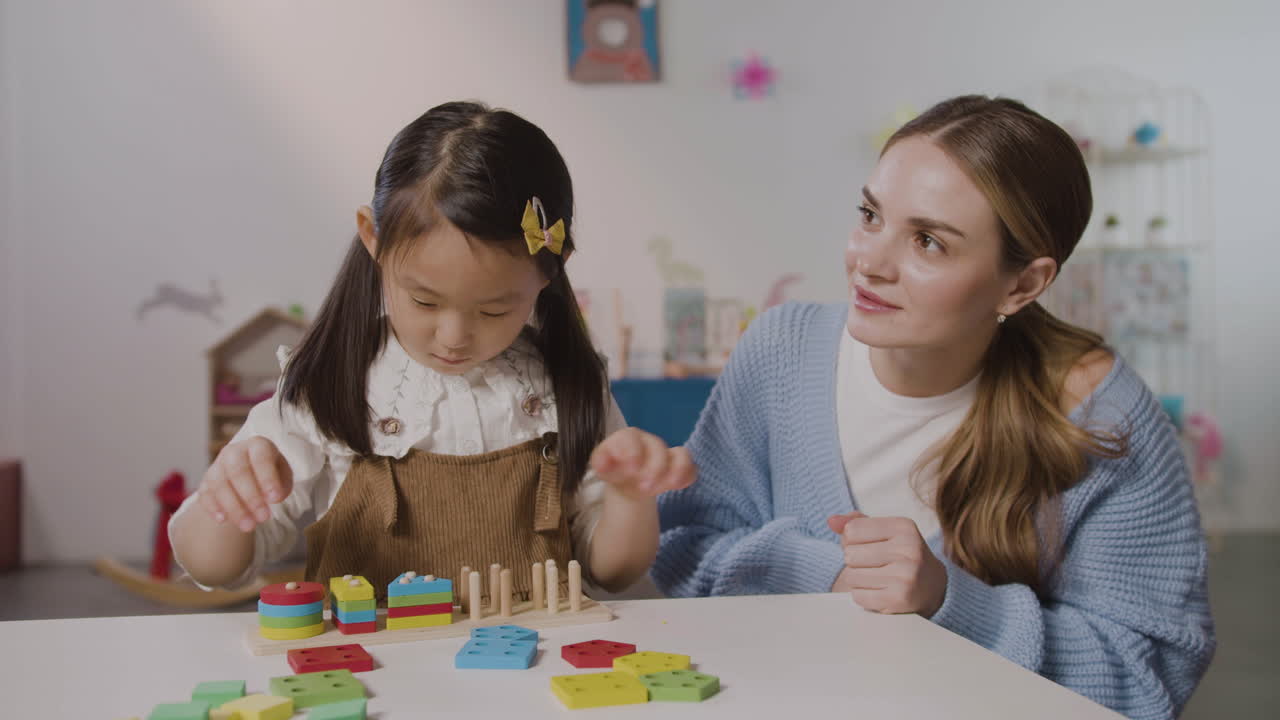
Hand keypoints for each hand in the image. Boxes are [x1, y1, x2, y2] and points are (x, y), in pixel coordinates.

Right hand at [198, 436, 293, 532]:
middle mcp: (234, 451)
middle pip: (238, 471)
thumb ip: (282, 485)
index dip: (267, 478)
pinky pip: (205, 494)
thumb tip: (274, 498)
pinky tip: (224, 520)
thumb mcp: (283, 476)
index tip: (275, 499)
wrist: (248, 475)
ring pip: (219, 484)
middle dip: (251, 497)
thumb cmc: (270, 475)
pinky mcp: (205, 482)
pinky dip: (213, 508)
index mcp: (258, 445)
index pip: (261, 458)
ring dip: (234, 507)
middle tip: (264, 518)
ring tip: (248, 526)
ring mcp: (217, 466)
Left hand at [589, 428, 695, 500]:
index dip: (633, 452)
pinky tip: (679, 486)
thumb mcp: (604, 468)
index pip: (631, 438)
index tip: (631, 470)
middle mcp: (649, 441)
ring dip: (675, 471)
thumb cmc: (615, 470)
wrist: (627, 481)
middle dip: (654, 467)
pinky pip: (691, 466)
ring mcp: (666, 453)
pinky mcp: (679, 465)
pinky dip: (687, 475)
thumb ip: (601, 464)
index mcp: (627, 438)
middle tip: (644, 488)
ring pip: (679, 454)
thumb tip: (601, 464)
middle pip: (658, 447)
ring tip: (668, 486)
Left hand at [827, 511, 947, 617]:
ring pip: (852, 576)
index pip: (852, 530)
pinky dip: (863, 596)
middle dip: (855, 562)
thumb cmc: (900, 555)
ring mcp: (905, 575)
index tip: (871, 546)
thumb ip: (856, 523)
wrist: (931, 586)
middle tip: (875, 565)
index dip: (853, 541)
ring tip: (878, 578)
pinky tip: (880, 592)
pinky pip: (858, 596)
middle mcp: (908, 549)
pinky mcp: (899, 598)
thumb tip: (832, 521)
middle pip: (850, 554)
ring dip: (859, 580)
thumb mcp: (884, 532)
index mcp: (903, 527)